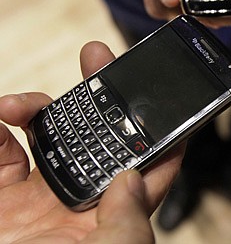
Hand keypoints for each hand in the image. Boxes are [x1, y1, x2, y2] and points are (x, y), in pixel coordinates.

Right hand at [0, 41, 183, 242]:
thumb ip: (128, 223)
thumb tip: (135, 179)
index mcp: (115, 218)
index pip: (151, 167)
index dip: (163, 132)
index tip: (166, 96)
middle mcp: (83, 204)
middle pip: (101, 138)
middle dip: (101, 96)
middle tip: (98, 55)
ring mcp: (41, 199)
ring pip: (52, 136)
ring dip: (40, 109)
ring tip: (21, 102)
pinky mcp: (4, 198)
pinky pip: (1, 153)